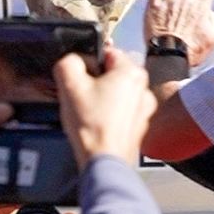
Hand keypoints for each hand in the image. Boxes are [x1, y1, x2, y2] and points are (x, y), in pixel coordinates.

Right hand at [53, 44, 154, 166]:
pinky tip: (97, 124)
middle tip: (81, 97)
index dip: (89, 63)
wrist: (104, 161)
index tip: (80, 77)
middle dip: (95, 82)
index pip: (107, 52)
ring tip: (88, 113)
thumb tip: (73, 60)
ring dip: (102, 99)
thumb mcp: (70, 85)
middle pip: (112, 74)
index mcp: (132, 72)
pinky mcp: (140, 125)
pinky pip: (121, 111)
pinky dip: (109, 115)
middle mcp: (144, 88)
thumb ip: (69, 63)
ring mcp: (144, 108)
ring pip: (116, 93)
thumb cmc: (92, 126)